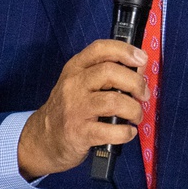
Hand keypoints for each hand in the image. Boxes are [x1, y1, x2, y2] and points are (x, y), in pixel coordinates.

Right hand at [18, 39, 147, 178]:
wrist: (44, 139)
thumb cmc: (69, 110)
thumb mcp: (80, 84)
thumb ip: (106, 75)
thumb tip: (139, 70)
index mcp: (76, 69)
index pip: (100, 49)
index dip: (124, 50)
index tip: (141, 59)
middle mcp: (74, 85)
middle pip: (110, 72)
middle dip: (135, 82)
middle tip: (143, 94)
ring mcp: (75, 109)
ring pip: (114, 101)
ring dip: (134, 109)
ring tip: (136, 116)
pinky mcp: (79, 132)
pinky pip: (110, 130)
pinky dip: (126, 132)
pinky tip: (127, 132)